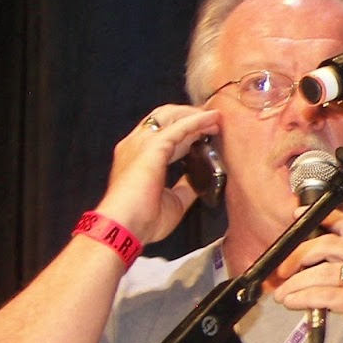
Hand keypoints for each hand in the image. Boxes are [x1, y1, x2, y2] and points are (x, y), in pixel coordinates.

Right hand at [97, 105, 220, 244]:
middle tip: (213, 121)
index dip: (185, 131)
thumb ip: (186, 187)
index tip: (205, 133)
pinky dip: (197, 120)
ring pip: (170, 117)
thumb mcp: (173, 201)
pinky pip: (179, 126)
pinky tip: (212, 118)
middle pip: (164, 118)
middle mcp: (135, 145)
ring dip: (195, 116)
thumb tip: (202, 179)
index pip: (162, 135)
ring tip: (216, 119)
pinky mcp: (153, 146)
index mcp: (137, 158)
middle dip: (189, 116)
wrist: (125, 227)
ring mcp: (141, 143)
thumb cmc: (143, 220)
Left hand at [270, 210, 342, 342]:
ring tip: (283, 294)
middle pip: (328, 244)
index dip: (320, 218)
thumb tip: (318, 268)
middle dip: (298, 255)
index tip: (297, 216)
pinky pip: (325, 295)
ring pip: (322, 271)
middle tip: (283, 270)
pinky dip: (303, 298)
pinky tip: (293, 303)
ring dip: (295, 283)